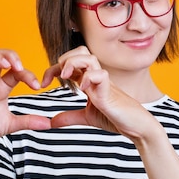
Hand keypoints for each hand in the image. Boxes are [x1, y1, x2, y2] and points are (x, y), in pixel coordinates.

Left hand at [41, 46, 161, 141]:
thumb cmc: (115, 118)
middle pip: (80, 51)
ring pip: (89, 57)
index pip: (69, 64)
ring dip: (73, 63)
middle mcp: (95, 77)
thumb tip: (51, 122)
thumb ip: (70, 117)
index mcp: (88, 81)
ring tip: (66, 77)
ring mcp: (103, 82)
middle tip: (56, 77)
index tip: (43, 83)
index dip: (53, 69)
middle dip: (64, 59)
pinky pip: (100, 75)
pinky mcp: (110, 91)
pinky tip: (82, 90)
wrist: (135, 126)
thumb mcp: (86, 117)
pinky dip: (88, 78)